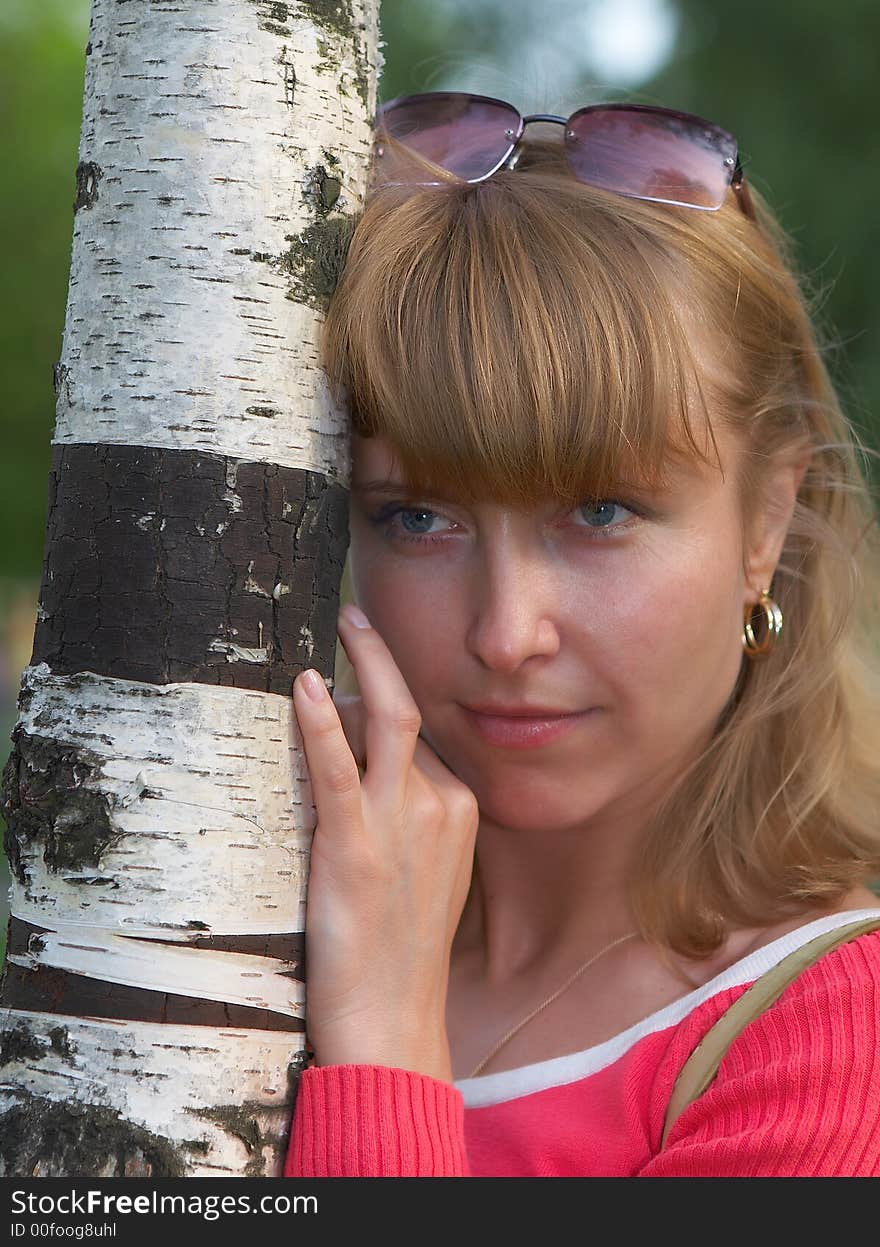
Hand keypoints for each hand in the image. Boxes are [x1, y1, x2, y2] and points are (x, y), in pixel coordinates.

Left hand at [292, 604, 479, 1082]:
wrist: (393, 1018)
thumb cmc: (400, 950)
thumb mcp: (425, 870)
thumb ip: (412, 814)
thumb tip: (373, 764)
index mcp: (461, 806)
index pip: (422, 732)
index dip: (385, 697)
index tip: (360, 667)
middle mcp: (442, 804)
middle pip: (407, 715)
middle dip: (381, 660)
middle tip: (355, 616)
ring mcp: (402, 823)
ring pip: (385, 723)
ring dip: (362, 667)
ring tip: (340, 625)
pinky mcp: (356, 846)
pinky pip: (340, 769)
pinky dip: (323, 722)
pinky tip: (307, 685)